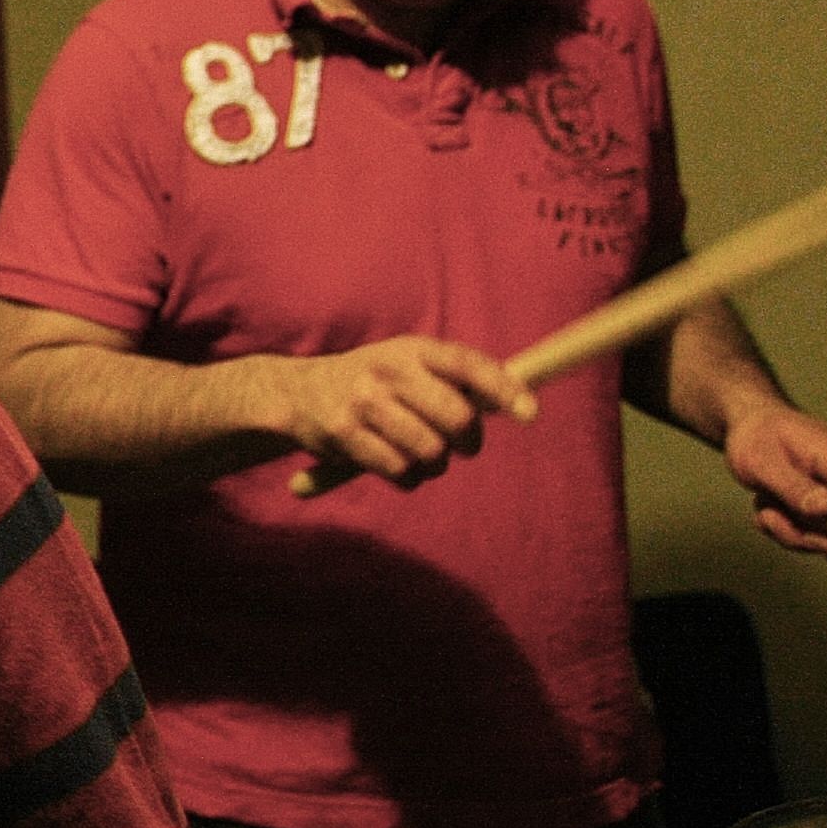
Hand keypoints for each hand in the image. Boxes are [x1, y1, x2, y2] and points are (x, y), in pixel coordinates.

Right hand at [264, 336, 538, 488]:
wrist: (296, 393)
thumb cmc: (372, 381)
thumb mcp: (406, 362)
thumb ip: (454, 377)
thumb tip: (516, 399)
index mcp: (409, 349)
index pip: (467, 364)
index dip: (504, 388)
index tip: (531, 413)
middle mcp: (386, 371)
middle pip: (456, 416)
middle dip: (471, 441)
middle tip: (466, 447)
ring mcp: (362, 403)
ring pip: (431, 451)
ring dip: (438, 464)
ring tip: (427, 458)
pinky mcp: (344, 436)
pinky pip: (401, 472)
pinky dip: (410, 478)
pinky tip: (399, 466)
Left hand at [725, 402, 826, 563]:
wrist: (749, 428)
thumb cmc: (757, 437)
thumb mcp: (762, 461)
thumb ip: (794, 486)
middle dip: (812, 537)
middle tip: (770, 518)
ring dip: (793, 532)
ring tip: (764, 507)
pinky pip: (817, 536)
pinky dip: (789, 529)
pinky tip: (768, 508)